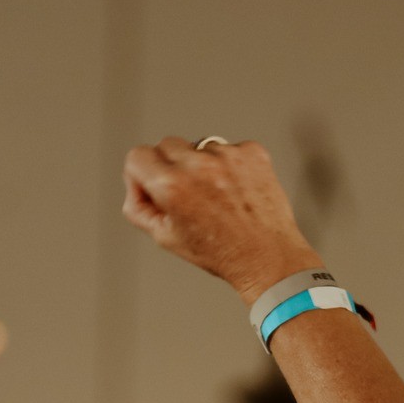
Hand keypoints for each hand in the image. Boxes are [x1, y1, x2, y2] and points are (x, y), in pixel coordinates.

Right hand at [121, 137, 321, 302]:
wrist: (267, 257)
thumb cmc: (220, 252)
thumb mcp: (165, 238)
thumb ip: (139, 207)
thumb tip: (136, 185)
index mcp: (171, 185)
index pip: (138, 156)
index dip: (142, 175)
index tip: (154, 187)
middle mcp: (198, 165)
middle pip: (167, 145)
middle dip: (171, 167)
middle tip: (187, 195)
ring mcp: (227, 156)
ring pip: (199, 146)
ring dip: (202, 165)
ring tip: (217, 196)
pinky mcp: (251, 153)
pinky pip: (229, 149)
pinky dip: (230, 165)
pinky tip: (236, 190)